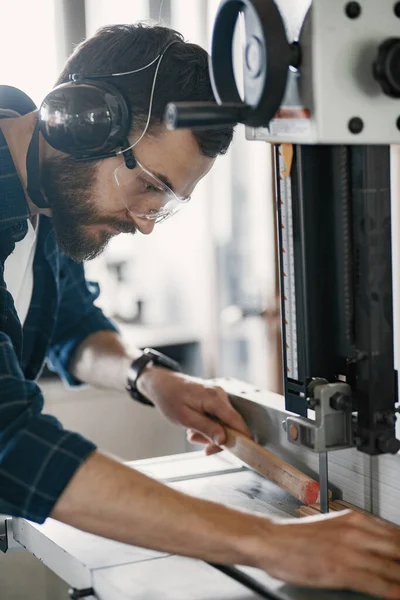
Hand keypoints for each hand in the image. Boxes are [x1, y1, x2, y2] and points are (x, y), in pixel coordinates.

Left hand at [137, 368, 251, 451]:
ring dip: (210, 433)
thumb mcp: (185, 418)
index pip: (236, 420)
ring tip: (191, 433)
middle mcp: (220, 395)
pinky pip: (218, 418)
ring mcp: (219, 396)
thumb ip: (207, 429)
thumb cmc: (170, 398)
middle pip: (230, 424)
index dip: (243, 437)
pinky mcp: (215, 399)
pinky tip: (195, 427)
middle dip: (216, 438)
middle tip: (196, 440)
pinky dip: (209, 426)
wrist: (161, 383)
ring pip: (224, 423)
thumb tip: (224, 440)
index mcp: (214, 398)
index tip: (246, 451)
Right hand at [259, 510, 399, 598]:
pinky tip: (398, 594)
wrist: (270, 540)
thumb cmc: (296, 536)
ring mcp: (349, 551)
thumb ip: (356, 533)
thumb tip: (378, 545)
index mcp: (354, 519)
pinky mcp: (341, 570)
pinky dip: (393, 590)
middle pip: (398, 547)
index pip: (396, 533)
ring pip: (392, 567)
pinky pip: (377, 583)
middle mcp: (355, 532)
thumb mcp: (332, 526)